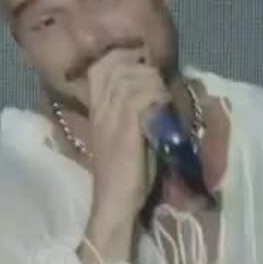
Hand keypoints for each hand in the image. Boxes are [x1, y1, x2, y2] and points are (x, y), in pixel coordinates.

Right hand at [80, 48, 167, 261]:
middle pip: (121, 66)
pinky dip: (159, 101)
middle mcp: (101, 107)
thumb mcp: (127, 137)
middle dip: (146, 70)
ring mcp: (111, 116)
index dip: (125, 59)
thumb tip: (157, 93)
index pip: (103, 66)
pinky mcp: (125, 127)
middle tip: (160, 90)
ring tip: (164, 104)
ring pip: (135, 79)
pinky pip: (144, 97)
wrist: (115, 204)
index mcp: (97, 108)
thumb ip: (136, 113)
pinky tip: (165, 115)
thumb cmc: (125, 175)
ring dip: (155, 85)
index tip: (144, 67)